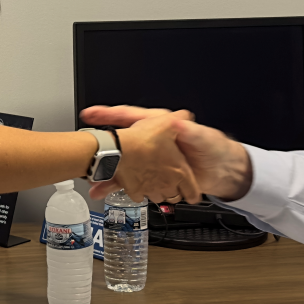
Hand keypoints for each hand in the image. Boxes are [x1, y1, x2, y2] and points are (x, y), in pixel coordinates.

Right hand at [83, 105, 251, 200]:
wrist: (220, 170)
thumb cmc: (212, 149)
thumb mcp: (203, 137)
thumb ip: (190, 131)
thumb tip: (180, 122)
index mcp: (160, 128)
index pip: (129, 115)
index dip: (109, 113)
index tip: (91, 112)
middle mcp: (150, 144)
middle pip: (119, 142)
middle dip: (100, 146)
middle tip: (83, 147)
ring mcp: (147, 162)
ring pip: (119, 164)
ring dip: (104, 170)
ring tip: (88, 171)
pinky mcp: (149, 178)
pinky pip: (125, 183)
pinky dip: (111, 187)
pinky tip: (100, 190)